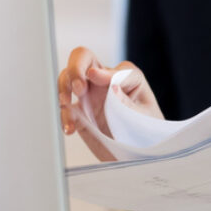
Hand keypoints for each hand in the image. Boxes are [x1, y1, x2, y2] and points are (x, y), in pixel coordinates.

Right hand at [56, 46, 161, 160]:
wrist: (140, 152)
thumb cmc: (147, 130)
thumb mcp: (144, 117)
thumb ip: (128, 103)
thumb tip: (113, 87)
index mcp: (127, 78)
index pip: (115, 69)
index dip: (105, 74)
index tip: (99, 81)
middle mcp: (106, 81)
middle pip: (84, 58)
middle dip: (76, 68)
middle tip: (78, 88)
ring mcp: (90, 94)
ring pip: (68, 78)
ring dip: (64, 88)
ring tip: (66, 104)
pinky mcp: (80, 111)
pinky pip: (65, 107)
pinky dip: (64, 115)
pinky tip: (70, 127)